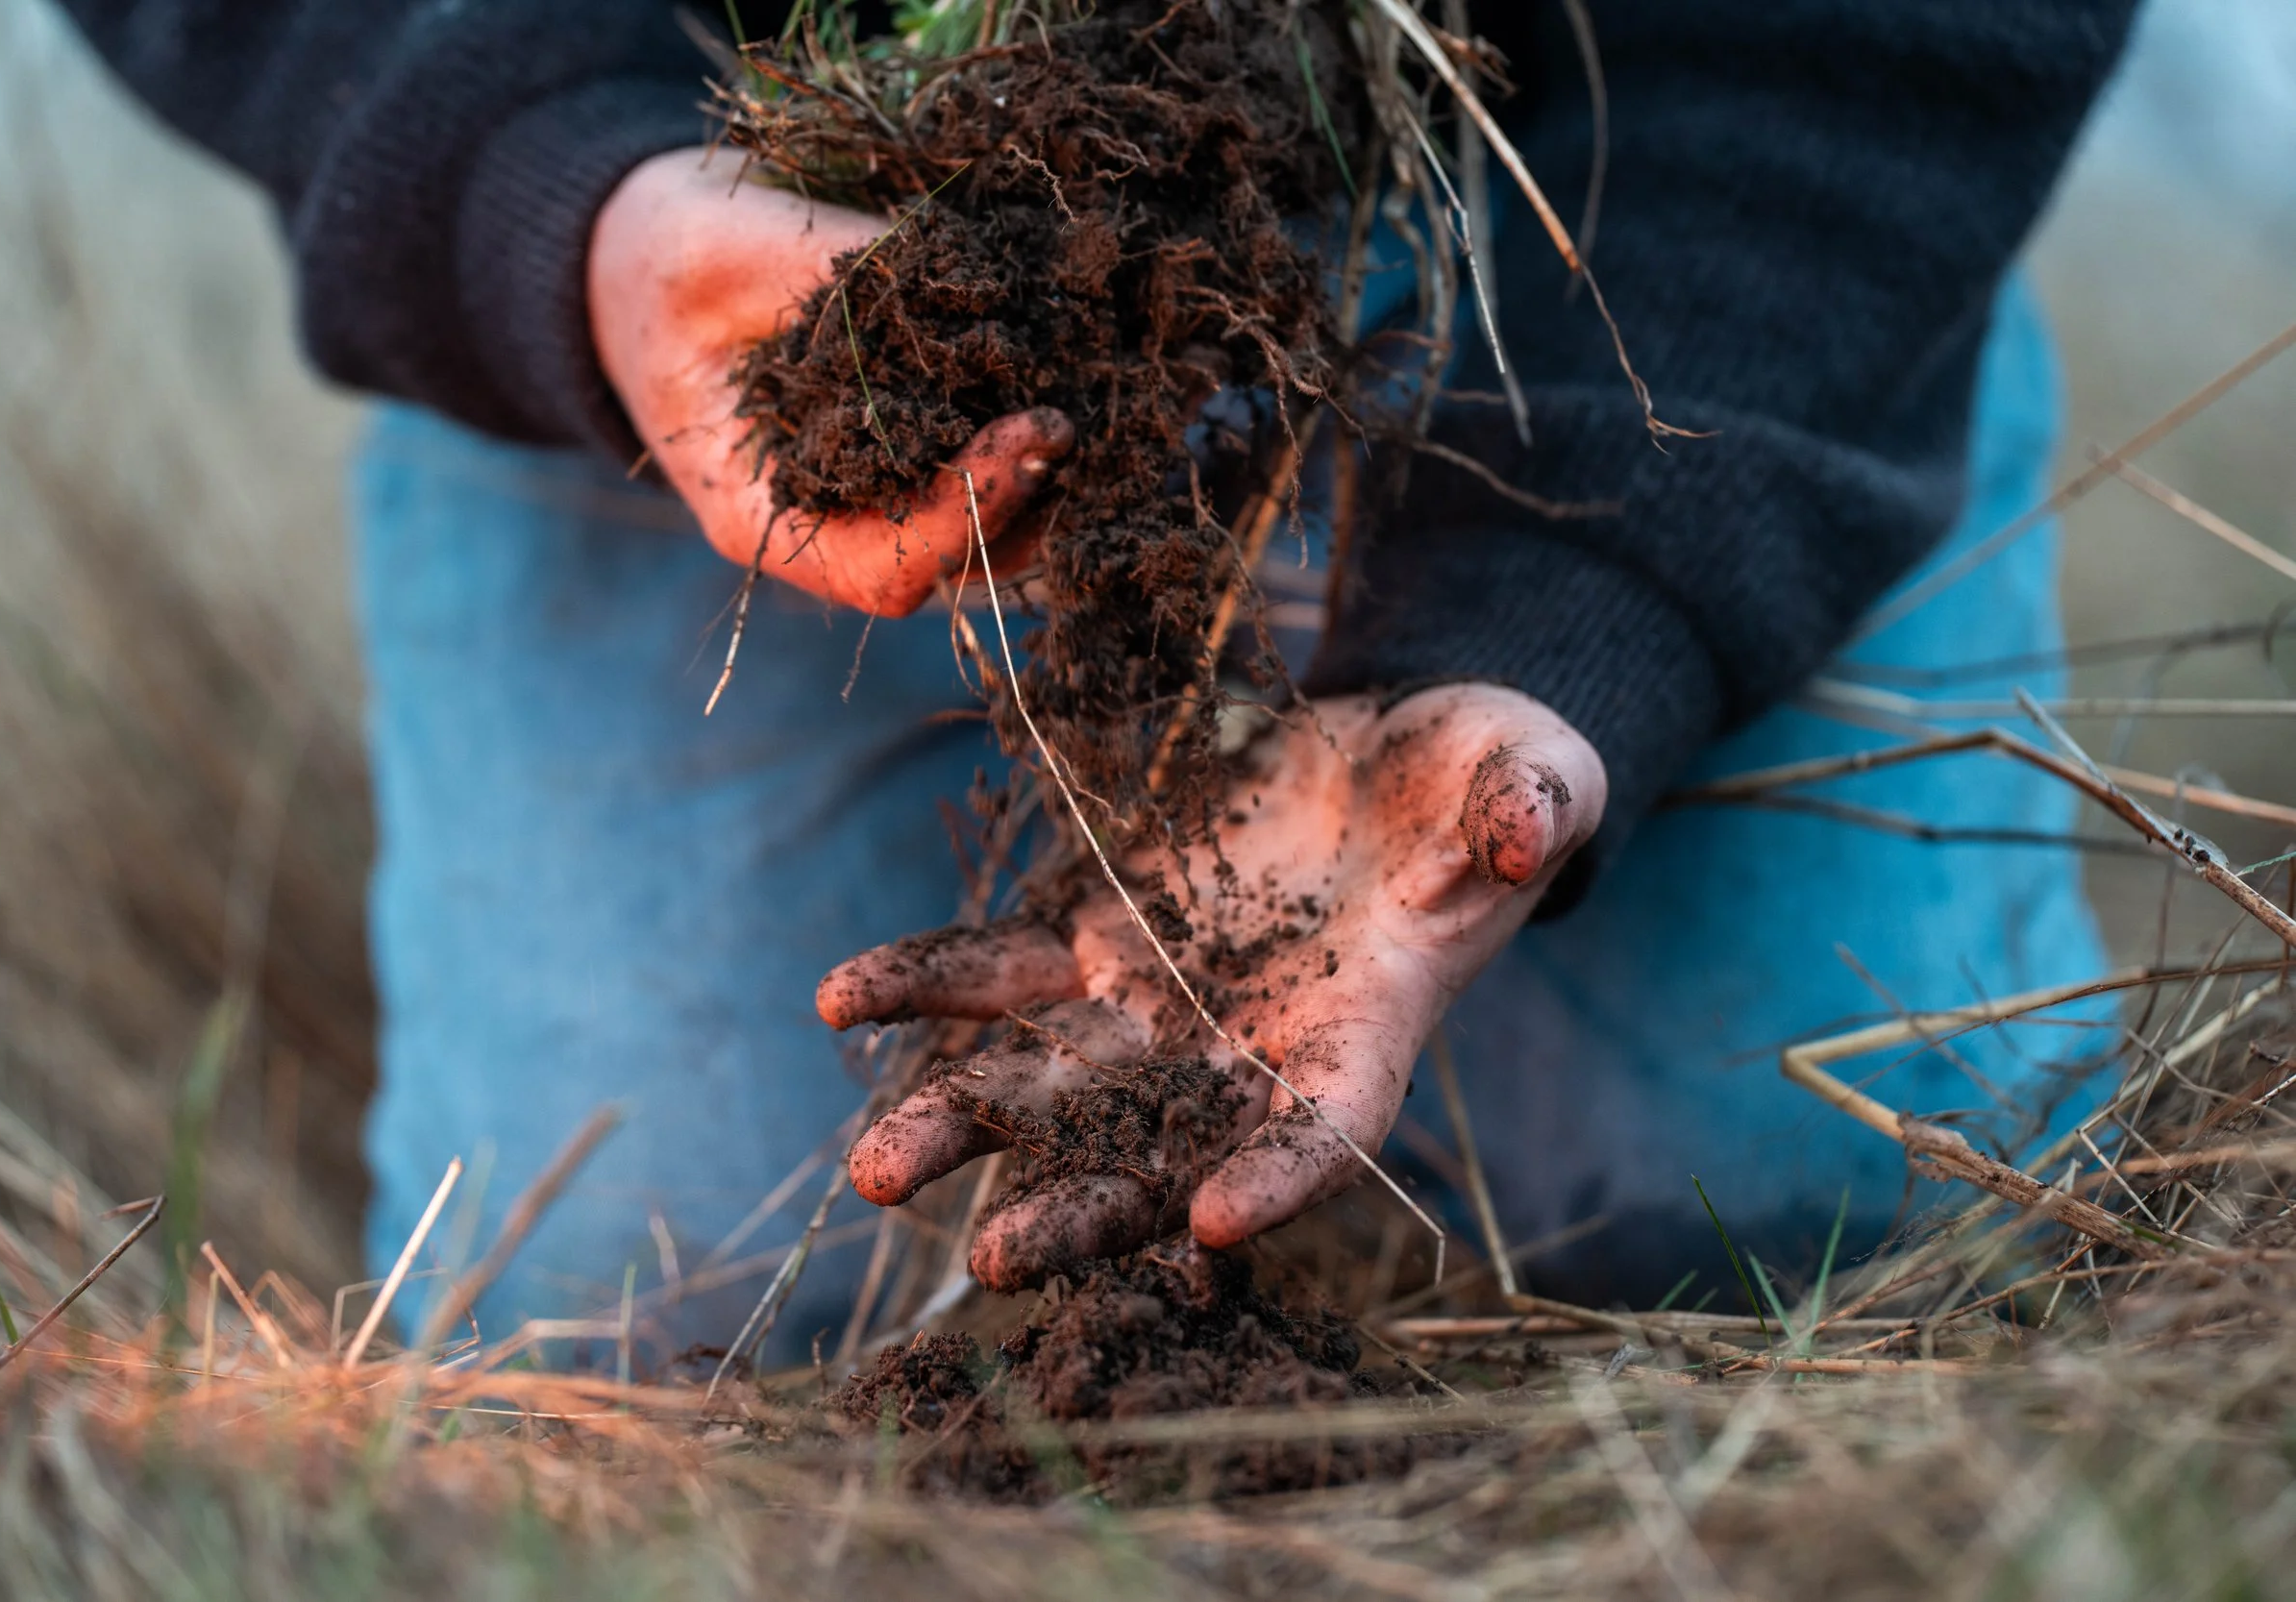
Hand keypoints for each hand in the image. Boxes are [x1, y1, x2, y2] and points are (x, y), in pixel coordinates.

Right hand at [588, 149, 1074, 615]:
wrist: (638, 270)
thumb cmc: (663, 270)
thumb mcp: (720, 254)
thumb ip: (833, 274)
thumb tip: (965, 273)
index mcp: (761, 516)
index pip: (884, 571)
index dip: (969, 515)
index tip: (1034, 431)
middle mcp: (828, 531)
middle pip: (959, 567)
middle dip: (1032, 499)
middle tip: (1081, 405)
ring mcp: (874, 502)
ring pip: (992, 537)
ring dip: (1049, 478)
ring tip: (1085, 385)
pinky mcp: (911, 459)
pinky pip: (991, 479)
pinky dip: (1033, 438)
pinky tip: (1066, 368)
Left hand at [818, 684, 1607, 1288]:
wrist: (1396, 752)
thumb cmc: (1487, 779)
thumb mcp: (1530, 775)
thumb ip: (1529, 807)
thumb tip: (1524, 832)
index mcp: (1364, 1033)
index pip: (1324, 1133)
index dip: (1278, 1180)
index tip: (1217, 1227)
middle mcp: (1244, 1046)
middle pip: (1155, 1149)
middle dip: (1075, 1209)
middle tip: (991, 1267)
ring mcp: (1157, 995)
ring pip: (1050, 1079)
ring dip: (961, 1122)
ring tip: (873, 1169)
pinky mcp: (1093, 930)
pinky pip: (997, 971)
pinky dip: (925, 987)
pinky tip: (839, 1004)